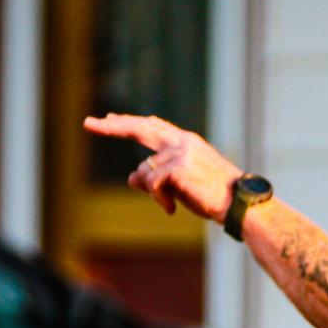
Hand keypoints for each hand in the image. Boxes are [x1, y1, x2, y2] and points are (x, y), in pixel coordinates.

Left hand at [83, 113, 241, 220]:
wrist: (239, 204)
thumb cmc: (214, 196)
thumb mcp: (182, 185)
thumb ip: (158, 177)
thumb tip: (131, 177)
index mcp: (186, 142)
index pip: (152, 126)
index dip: (130, 122)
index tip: (111, 118)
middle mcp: (182, 141)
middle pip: (139, 128)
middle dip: (112, 126)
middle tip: (88, 123)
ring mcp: (180, 152)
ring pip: (144, 171)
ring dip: (153, 193)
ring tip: (171, 205)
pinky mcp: (178, 166)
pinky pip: (152, 184)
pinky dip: (158, 200)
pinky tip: (172, 209)